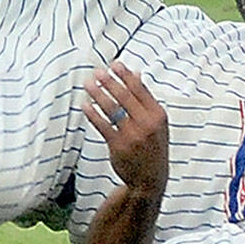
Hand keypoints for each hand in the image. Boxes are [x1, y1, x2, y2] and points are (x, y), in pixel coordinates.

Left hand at [82, 62, 168, 195]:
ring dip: (98, 94)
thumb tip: (137, 74)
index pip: (140, 89)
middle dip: (109, 82)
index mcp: (158, 115)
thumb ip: (147, 99)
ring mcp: (132, 136)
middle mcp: (147, 124)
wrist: (151, 179)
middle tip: (97, 72)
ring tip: (88, 84)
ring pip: (112, 109)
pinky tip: (85, 105)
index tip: (115, 64)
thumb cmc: (153, 148)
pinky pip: (103, 126)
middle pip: (125, 97)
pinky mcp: (119, 146)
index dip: (126, 75)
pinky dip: (93, 114)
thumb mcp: (158, 124)